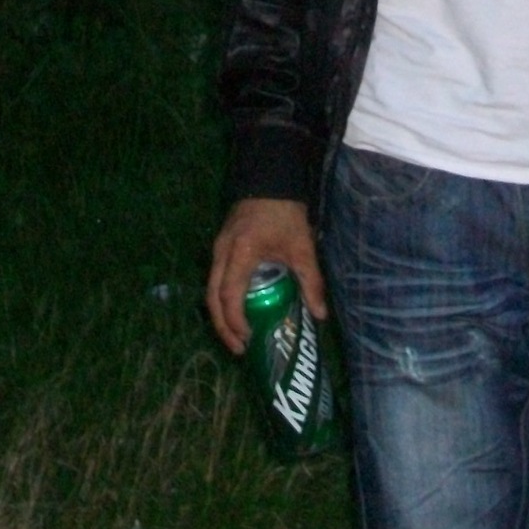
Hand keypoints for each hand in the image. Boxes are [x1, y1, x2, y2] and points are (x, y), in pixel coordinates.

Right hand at [205, 198, 326, 354]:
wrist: (271, 179)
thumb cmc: (286, 213)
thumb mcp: (302, 247)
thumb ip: (311, 281)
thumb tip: (319, 315)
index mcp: (241, 253)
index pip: (229, 295)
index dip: (236, 321)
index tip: (249, 338)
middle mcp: (222, 253)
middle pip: (212, 297)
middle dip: (223, 326)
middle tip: (239, 348)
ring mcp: (218, 248)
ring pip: (210, 289)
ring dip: (221, 315)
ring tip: (238, 336)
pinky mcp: (221, 246)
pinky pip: (215, 279)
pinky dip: (222, 299)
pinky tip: (237, 310)